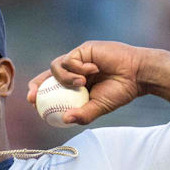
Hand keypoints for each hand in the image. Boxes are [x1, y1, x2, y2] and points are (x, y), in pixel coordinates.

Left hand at [26, 41, 151, 124]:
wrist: (136, 74)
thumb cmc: (121, 91)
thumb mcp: (100, 107)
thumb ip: (83, 114)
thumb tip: (65, 120)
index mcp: (76, 87)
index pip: (52, 90)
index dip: (40, 95)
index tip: (33, 105)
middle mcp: (74, 72)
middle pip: (47, 76)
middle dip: (36, 85)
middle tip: (33, 96)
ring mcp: (78, 59)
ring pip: (56, 67)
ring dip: (65, 78)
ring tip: (82, 83)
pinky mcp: (82, 49)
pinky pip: (70, 59)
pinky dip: (78, 68)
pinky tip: (93, 70)